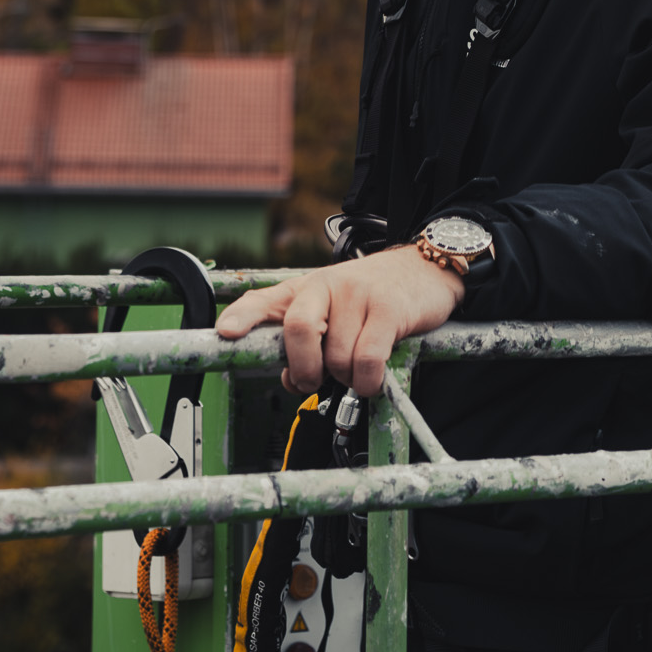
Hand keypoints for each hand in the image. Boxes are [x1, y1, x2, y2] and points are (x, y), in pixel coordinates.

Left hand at [215, 245, 465, 396]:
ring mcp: (359, 296)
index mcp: (307, 287)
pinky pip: (367, 360)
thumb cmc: (373, 295)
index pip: (265, 298)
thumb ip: (308, 342)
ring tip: (358, 368)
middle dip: (303, 368)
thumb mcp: (334, 306)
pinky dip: (367, 382)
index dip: (242, 316)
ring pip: (336, 357)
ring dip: (346, 379)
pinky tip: (372, 378)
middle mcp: (328, 286)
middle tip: (314, 380)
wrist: (426, 269)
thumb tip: (292, 381)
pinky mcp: (389, 311)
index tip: (226, 333)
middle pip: (298, 329)